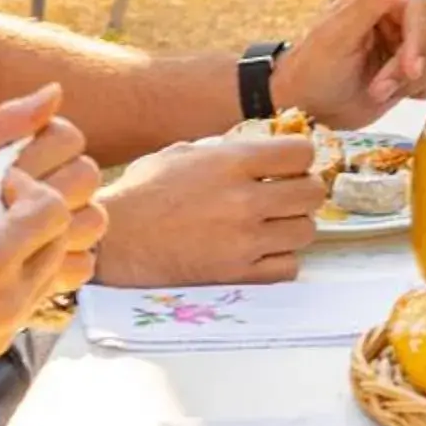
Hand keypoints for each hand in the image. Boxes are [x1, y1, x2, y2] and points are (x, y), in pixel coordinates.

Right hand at [0, 136, 105, 425]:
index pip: (53, 211)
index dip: (32, 188)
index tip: (4, 186)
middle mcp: (10, 299)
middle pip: (58, 244)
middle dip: (37, 217)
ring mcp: (3, 330)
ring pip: (43, 277)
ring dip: (26, 251)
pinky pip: (21, 307)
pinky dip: (11, 283)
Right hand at [95, 131, 326, 284]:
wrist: (113, 242)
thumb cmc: (141, 194)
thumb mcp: (180, 154)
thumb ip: (224, 150)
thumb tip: (259, 151)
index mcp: (230, 162)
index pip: (301, 152)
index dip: (298, 156)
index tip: (289, 164)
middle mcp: (243, 200)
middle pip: (312, 192)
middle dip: (302, 190)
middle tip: (286, 194)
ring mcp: (243, 240)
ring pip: (306, 230)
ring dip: (293, 225)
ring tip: (272, 224)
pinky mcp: (237, 275)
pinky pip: (288, 267)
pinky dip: (281, 259)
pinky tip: (262, 251)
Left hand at [274, 0, 425, 126]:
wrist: (307, 109)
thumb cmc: (313, 70)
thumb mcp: (337, 36)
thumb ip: (368, 3)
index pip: (421, 9)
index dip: (419, 40)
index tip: (411, 69)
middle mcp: (396, 15)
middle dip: (407, 68)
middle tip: (379, 89)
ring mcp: (405, 44)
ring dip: (410, 82)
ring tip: (376, 92)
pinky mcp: (411, 70)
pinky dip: (419, 91)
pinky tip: (393, 94)